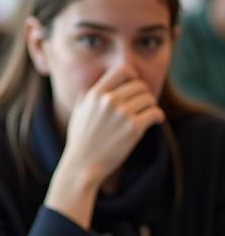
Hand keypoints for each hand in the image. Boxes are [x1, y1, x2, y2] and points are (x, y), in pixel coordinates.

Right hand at [60, 66, 164, 186]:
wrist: (82, 165)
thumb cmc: (81, 140)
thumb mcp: (78, 113)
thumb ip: (86, 95)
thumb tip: (94, 83)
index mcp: (95, 94)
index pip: (123, 71)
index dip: (132, 78)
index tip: (133, 88)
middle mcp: (108, 101)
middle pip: (139, 85)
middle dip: (143, 95)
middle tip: (142, 106)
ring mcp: (121, 114)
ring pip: (149, 98)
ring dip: (150, 106)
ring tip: (146, 115)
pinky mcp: (133, 128)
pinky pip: (155, 113)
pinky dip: (157, 117)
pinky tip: (154, 121)